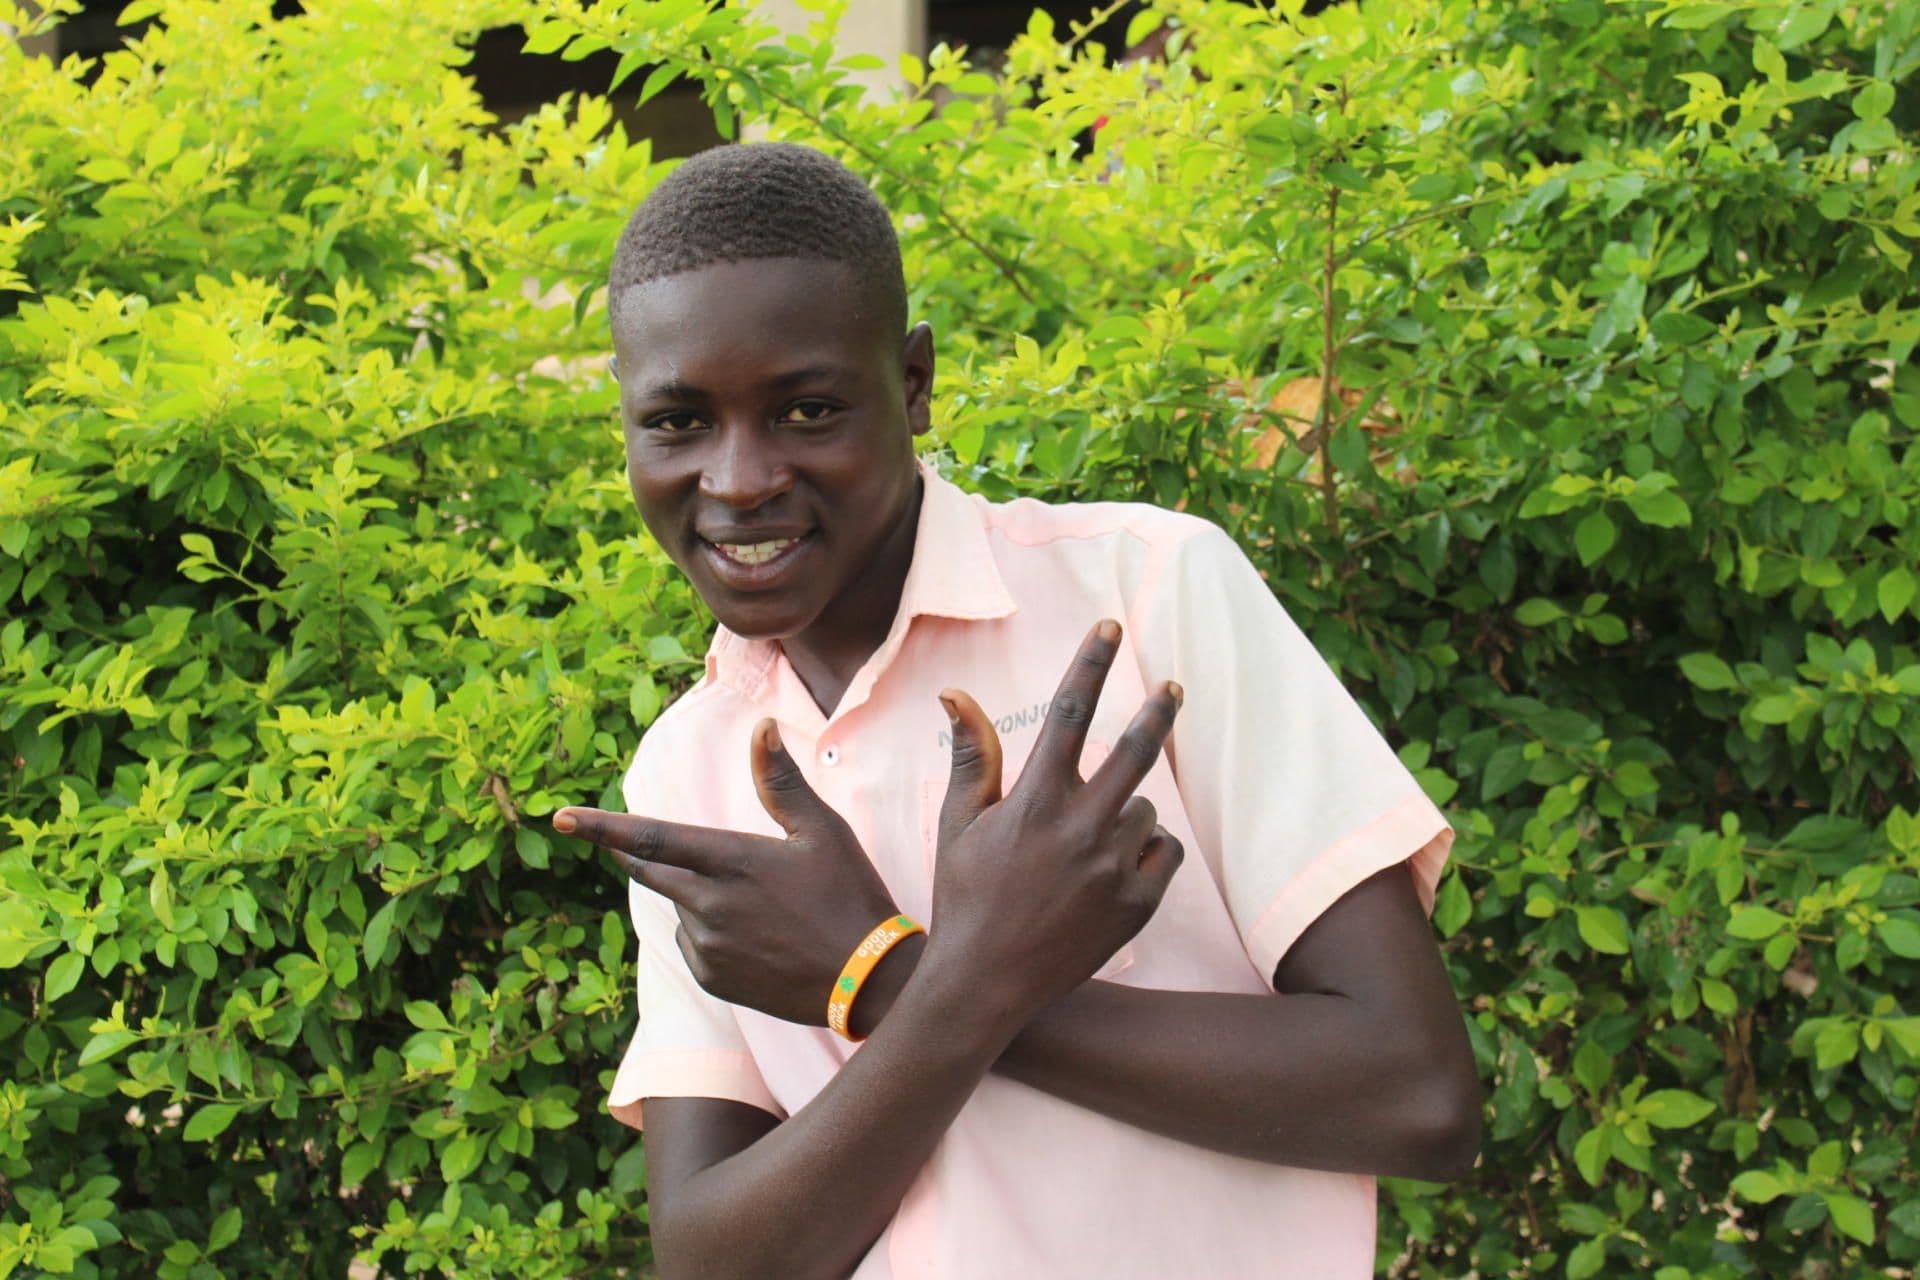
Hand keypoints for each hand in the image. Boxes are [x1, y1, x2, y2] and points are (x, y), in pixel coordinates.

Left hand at [553, 720, 899, 1025]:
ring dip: (699, 897)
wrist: (868, 981)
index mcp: (732, 861)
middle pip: (653, 872)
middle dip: (646, 857)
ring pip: (681, 908)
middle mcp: (710, 905)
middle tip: (673, 852)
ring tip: (761, 906)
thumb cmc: (850, 896)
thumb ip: (780, 782)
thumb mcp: (823, 832)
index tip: (561, 817)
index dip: (602, 828)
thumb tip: (761, 728)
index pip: (652, 838)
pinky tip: (757, 937)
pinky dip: (711, 933)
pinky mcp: (714, 979)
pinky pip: (694, 946)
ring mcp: (708, 947)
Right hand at [925, 619, 1183, 1012]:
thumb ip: (972, 756)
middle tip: (1172, 687)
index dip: (1091, 662)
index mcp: (1034, 800)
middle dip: (1159, 712)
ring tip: (1084, 850)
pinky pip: (1161, 852)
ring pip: (1144, 811)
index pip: (1069, 712)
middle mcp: (1080, 827)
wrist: (985, 985)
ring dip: (1124, 813)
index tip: (1110, 625)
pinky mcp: (1138, 904)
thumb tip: (955, 693)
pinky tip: (1110, 874)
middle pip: (1136, 749)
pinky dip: (1145, 853)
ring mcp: (1113, 868)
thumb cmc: (964, 897)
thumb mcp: (959, 824)